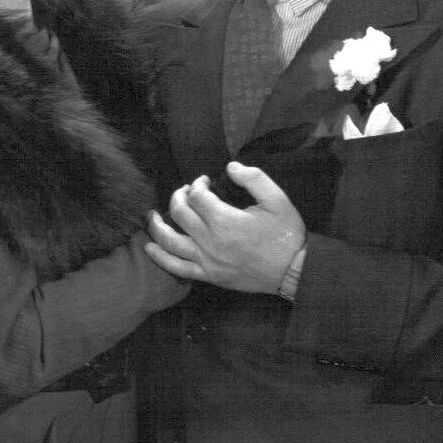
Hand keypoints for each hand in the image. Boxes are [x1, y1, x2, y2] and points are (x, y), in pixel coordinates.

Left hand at [144, 161, 304, 293]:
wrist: (293, 270)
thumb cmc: (285, 234)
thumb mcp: (277, 200)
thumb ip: (254, 178)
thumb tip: (231, 166)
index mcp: (226, 220)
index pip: (197, 196)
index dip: (196, 184)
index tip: (203, 181)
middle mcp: (211, 240)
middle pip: (179, 213)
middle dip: (178, 197)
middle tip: (184, 192)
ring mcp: (207, 260)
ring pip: (170, 242)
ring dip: (157, 226)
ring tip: (153, 216)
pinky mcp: (208, 275)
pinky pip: (177, 268)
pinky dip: (160, 257)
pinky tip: (150, 248)